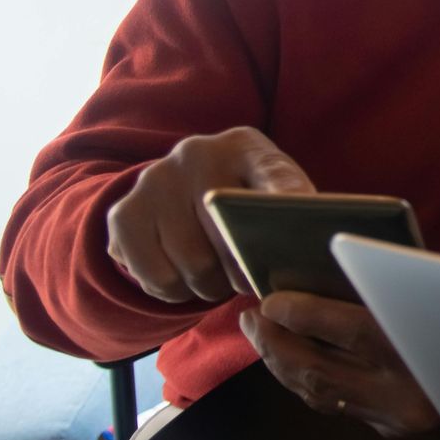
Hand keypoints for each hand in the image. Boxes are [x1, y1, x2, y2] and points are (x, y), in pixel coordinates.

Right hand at [106, 126, 313, 303]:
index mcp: (247, 147)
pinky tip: (186, 278)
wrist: (179, 186)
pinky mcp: (123, 213)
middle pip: (230, 236)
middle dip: (246, 272)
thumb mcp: (274, 192)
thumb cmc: (245, 196)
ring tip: (219, 279)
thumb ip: (293, 214)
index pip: (275, 177)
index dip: (288, 203)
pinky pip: (156, 278)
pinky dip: (176, 292)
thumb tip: (316, 257)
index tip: (301, 226)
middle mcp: (196, 154)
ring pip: (194, 266)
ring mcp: (155, 181)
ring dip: (212, 287)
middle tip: (251, 280)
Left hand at [239, 291, 439, 436]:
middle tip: (252, 317)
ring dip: (283, 364)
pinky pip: (339, 405)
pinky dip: (310, 381)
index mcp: (424, 346)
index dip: (300, 314)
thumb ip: (386, 289)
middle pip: (319, 369)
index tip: (270, 300)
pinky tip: (295, 361)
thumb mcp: (434, 292)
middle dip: (275, 343)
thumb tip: (317, 282)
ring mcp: (398, 418)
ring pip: (320, 395)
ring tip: (263, 336)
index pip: (346, 329)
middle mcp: (408, 391)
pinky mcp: (394, 430)